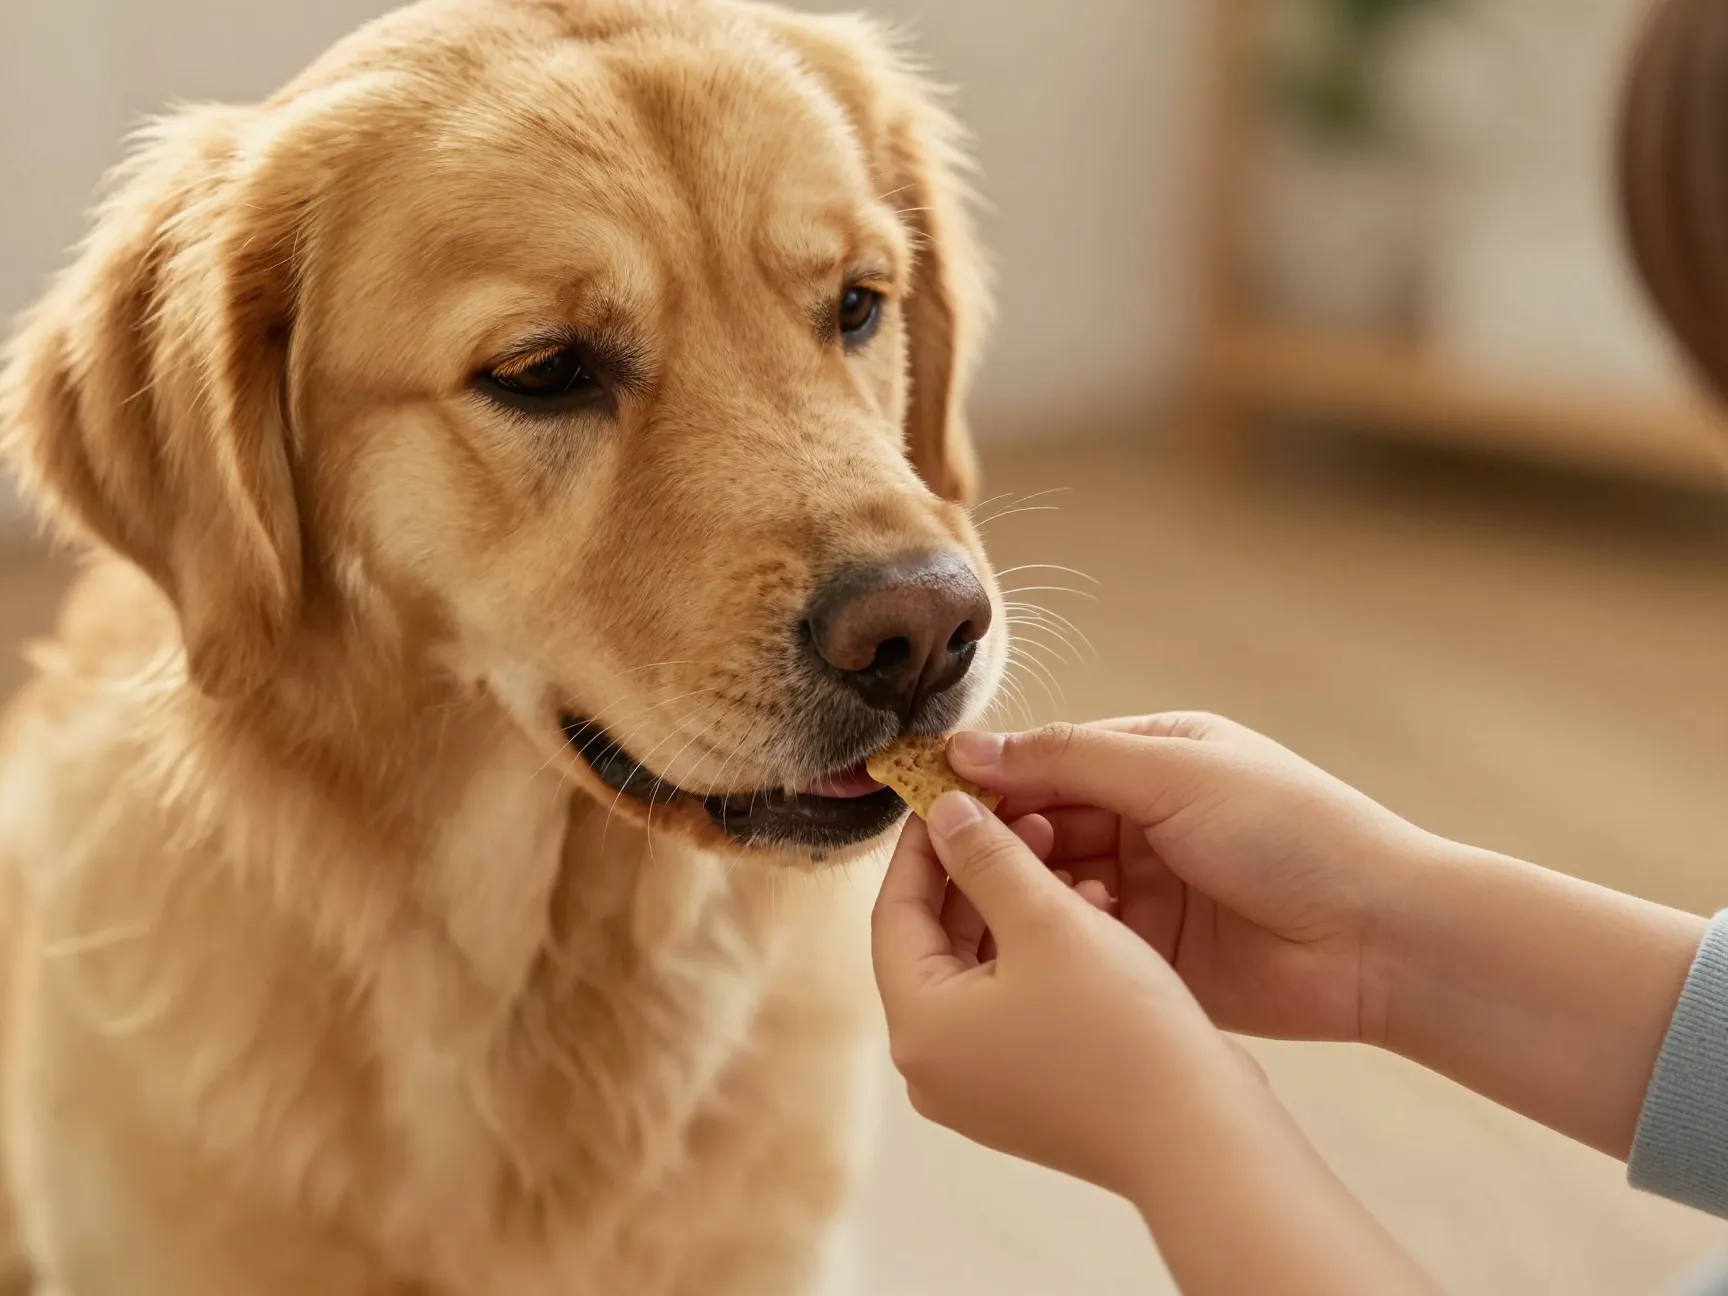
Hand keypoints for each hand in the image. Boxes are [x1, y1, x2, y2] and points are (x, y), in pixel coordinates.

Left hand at [871, 792, 1441, 1295]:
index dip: (924, 845)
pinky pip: (1011, 1003)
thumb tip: (941, 811)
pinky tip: (1091, 911)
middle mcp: (932, 1066)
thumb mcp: (1046, 920)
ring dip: (1015, 906)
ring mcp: (978, 1087)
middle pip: (934, 941)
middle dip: (978, 872)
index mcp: (918, 1028)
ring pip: (979, 968)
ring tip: (1064, 855)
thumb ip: (985, 857)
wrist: (1200, 1137)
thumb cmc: (1119, 1030)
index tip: (949, 793)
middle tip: (1018, 814)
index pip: (894, 913)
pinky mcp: (1023, 1094)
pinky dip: (1039, 953)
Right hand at [948, 714, 1438, 1044]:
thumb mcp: (1174, 772)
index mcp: (1152, 761)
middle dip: (1000, 839)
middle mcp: (1143, 822)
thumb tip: (968, 748)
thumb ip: (1068, 758)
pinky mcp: (1152, 956)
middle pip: (1041, 825)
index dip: (990, 778)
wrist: (1379, 938)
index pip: (1047, 761)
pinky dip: (1059, 939)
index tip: (928, 795)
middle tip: (960, 857)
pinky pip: (1083, 942)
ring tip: (1010, 897)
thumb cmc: (1293, 831)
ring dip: (1028, 891)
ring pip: (1054, 887)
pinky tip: (1044, 942)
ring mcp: (1147, 891)